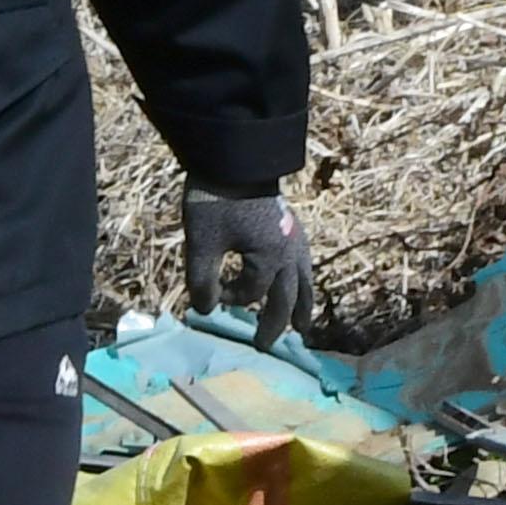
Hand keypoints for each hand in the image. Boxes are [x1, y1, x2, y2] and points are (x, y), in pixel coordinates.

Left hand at [181, 182, 313, 340]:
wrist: (233, 158)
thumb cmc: (216, 202)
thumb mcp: (202, 244)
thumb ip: (203, 282)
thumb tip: (206, 312)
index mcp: (269, 259)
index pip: (250, 294)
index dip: (228, 299)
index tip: (210, 294)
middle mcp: (289, 252)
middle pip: (287, 297)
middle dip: (276, 323)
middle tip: (265, 346)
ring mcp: (293, 238)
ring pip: (304, 280)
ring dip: (302, 305)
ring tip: (304, 327)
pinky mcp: (290, 225)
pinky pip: (303, 261)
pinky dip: (301, 278)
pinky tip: (296, 279)